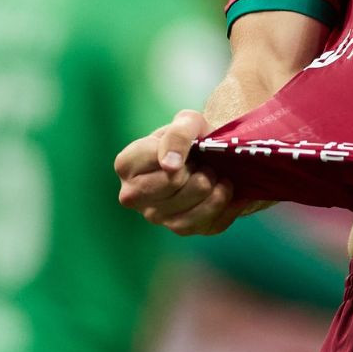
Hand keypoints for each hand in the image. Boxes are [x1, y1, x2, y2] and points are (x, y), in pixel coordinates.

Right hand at [115, 110, 242, 235]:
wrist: (209, 155)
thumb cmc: (191, 137)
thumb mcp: (187, 121)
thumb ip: (177, 135)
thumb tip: (170, 166)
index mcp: (127, 164)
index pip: (162, 164)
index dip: (185, 154)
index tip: (188, 149)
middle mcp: (133, 196)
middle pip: (175, 185)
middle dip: (198, 171)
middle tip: (201, 163)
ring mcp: (155, 217)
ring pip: (193, 207)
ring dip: (214, 187)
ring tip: (214, 175)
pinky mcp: (181, 229)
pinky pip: (209, 222)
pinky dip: (225, 204)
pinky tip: (225, 189)